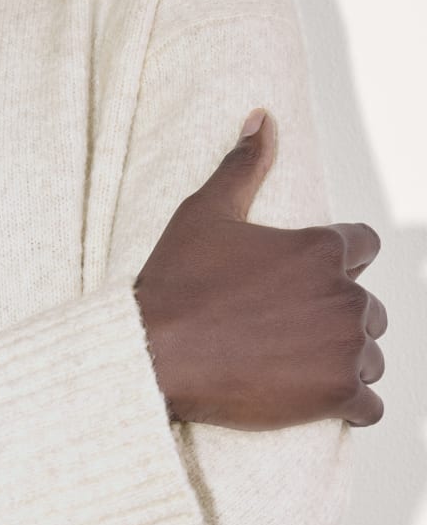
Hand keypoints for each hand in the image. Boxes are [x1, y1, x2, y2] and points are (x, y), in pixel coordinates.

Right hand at [134, 109, 386, 430]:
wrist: (155, 351)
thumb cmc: (178, 282)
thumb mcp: (207, 211)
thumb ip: (245, 164)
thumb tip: (263, 118)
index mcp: (320, 249)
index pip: (364, 247)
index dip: (335, 262)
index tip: (300, 280)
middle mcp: (343, 296)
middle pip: (368, 306)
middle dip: (335, 314)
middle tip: (285, 325)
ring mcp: (344, 349)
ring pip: (370, 355)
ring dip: (342, 359)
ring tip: (291, 361)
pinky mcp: (337, 396)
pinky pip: (370, 406)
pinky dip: (348, 403)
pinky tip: (309, 393)